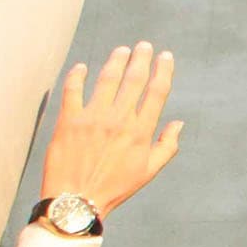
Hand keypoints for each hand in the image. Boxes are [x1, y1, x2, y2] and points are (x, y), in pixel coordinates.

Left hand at [39, 43, 182, 214]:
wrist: (76, 200)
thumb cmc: (114, 188)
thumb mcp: (148, 172)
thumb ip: (167, 146)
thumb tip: (179, 124)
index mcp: (140, 131)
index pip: (157, 92)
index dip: (163, 70)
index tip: (165, 57)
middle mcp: (118, 120)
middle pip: (134, 79)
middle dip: (141, 58)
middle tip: (144, 46)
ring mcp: (92, 118)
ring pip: (107, 79)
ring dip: (116, 61)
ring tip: (121, 50)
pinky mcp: (68, 121)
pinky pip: (72, 90)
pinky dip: (77, 75)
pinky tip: (82, 66)